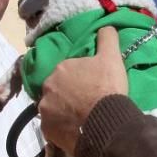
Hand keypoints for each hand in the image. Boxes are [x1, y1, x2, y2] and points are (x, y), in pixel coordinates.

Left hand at [39, 27, 127, 153]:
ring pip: (53, 108)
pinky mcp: (47, 130)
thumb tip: (105, 26)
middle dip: (68, 95)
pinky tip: (76, 130)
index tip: (91, 87)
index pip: (68, 72)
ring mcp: (45, 110)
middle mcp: (47, 87)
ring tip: (81, 119)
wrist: (106, 123)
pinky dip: (61, 128)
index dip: (80, 79)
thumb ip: (107, 39)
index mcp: (61, 68)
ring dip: (63, 111)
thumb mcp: (112, 58)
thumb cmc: (107, 88)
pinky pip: (53, 127)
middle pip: (58, 90)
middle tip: (86, 103)